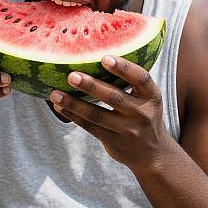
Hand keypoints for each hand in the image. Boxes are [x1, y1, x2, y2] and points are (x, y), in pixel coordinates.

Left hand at [49, 56, 167, 172]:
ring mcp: (128, 130)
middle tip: (71, 76)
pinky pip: (90, 127)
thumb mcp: (146, 98)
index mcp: (152, 96)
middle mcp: (142, 113)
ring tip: (55, 94)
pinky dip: (73, 116)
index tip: (104, 58)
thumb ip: (130, 81)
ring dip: (74, 104)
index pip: (141, 79)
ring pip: (97, 115)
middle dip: (91, 86)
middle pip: (114, 97)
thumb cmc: (142, 113)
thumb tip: (94, 55)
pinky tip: (60, 107)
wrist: (152, 152)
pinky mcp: (114, 142)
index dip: (124, 68)